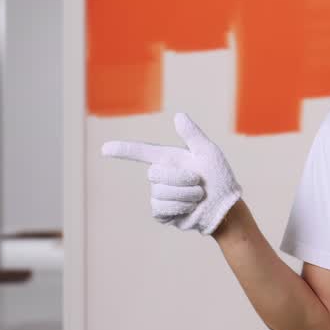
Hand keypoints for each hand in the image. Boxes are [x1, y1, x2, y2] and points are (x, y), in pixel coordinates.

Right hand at [102, 113, 241, 235]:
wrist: (225, 207)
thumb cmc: (220, 178)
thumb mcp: (208, 153)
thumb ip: (192, 135)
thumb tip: (178, 116)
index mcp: (169, 158)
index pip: (140, 152)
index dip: (122, 150)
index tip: (104, 149)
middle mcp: (161, 176)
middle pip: (154, 174)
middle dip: (180, 178)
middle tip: (198, 182)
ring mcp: (160, 195)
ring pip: (159, 193)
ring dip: (184, 195)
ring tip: (198, 196)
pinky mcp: (162, 213)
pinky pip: (160, 209)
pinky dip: (179, 208)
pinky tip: (189, 208)